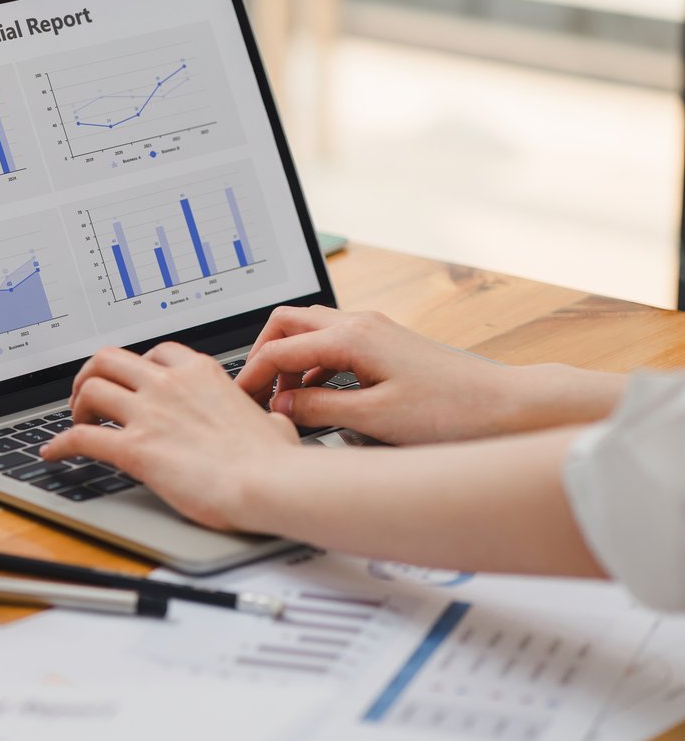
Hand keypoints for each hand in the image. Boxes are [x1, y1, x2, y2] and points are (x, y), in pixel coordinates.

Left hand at [42, 344, 299, 530]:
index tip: (130, 382)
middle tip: (88, 395)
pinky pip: (81, 437)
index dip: (136, 367)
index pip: (156, 352)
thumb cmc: (274, 460)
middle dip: (92, 374)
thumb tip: (271, 426)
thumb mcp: (271, 421)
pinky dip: (61, 444)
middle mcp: (169, 385)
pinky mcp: (134, 448)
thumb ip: (259, 417)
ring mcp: (149, 414)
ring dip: (77, 404)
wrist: (269, 483)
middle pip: (110, 359)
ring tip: (77, 422)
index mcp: (200, 373)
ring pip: (91, 389)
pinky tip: (54, 453)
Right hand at [233, 306, 538, 444]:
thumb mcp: (372, 418)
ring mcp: (374, 330)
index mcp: (351, 336)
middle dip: (263, 355)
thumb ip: (316, 409)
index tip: (236, 401)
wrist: (504, 406)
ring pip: (310, 331)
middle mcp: (360, 323)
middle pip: (287, 323)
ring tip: (285, 401)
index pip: (279, 350)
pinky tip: (317, 398)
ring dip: (289, 361)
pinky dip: (313, 366)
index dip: (251, 376)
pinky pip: (333, 344)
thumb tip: (279, 408)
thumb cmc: (449, 412)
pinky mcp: (385, 344)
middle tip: (255, 392)